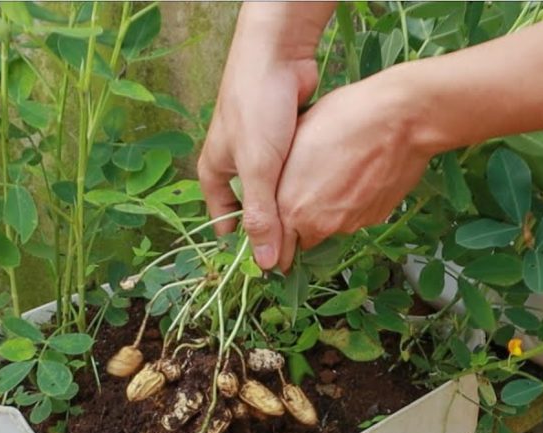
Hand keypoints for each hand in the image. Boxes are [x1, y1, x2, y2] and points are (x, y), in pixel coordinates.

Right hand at [198, 2, 332, 270]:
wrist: (276, 57)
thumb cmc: (255, 111)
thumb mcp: (257, 169)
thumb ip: (262, 216)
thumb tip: (266, 264)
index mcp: (215, 174)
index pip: (226, 221)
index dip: (246, 243)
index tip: (271, 266)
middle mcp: (236, 165)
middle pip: (256, 207)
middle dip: (277, 224)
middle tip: (303, 249)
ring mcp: (262, 150)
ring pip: (279, 188)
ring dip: (295, 201)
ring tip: (320, 223)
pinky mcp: (286, 138)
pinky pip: (297, 168)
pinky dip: (308, 178)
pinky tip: (328, 191)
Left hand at [276, 71, 430, 260]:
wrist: (399, 119)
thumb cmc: (343, 119)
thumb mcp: (292, 140)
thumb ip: (278, 176)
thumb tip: (272, 185)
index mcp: (290, 207)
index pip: (275, 247)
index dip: (273, 240)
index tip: (274, 235)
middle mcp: (319, 224)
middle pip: (302, 239)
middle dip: (299, 227)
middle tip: (306, 196)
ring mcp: (350, 223)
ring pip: (330, 228)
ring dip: (328, 213)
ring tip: (336, 177)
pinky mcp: (375, 217)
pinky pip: (356, 217)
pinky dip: (353, 205)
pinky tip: (358, 177)